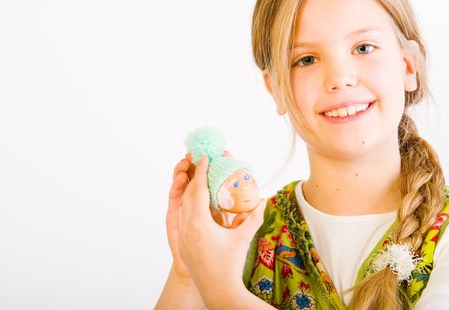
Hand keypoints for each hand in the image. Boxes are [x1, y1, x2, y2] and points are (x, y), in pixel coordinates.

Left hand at [165, 151, 250, 283]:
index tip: (205, 157)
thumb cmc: (231, 265)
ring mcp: (182, 235)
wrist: (218, 291)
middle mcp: (187, 226)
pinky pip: (183, 217)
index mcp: (199, 222)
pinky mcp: (182, 243)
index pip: (198, 189)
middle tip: (203, 163)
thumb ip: (254, 216)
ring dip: (191, 191)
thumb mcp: (243, 238)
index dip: (202, 171)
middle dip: (195, 176)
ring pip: (184, 206)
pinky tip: (199, 203)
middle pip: (188, 194)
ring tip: (201, 178)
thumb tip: (265, 199)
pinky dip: (190, 205)